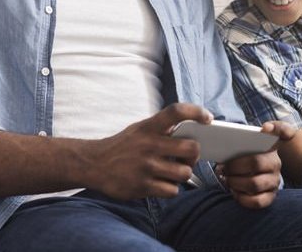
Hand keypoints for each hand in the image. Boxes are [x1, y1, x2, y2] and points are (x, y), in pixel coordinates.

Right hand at [81, 103, 211, 199]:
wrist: (94, 164)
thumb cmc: (122, 146)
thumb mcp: (139, 129)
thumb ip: (161, 129)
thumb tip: (190, 131)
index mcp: (149, 127)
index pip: (176, 112)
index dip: (196, 112)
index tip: (208, 118)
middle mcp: (149, 145)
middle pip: (192, 148)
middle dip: (194, 155)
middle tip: (187, 157)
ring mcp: (147, 166)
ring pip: (185, 173)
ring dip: (182, 174)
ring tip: (172, 172)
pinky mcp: (143, 186)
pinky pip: (172, 190)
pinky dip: (170, 188)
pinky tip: (161, 183)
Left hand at [217, 121, 292, 208]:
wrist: (250, 175)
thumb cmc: (245, 157)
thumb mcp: (246, 143)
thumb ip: (244, 136)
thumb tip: (253, 132)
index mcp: (270, 146)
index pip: (283, 131)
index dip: (276, 128)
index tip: (265, 127)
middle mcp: (275, 162)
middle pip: (255, 163)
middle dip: (234, 167)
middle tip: (223, 168)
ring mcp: (274, 180)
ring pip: (254, 184)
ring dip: (235, 183)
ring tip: (227, 180)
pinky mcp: (271, 196)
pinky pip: (257, 201)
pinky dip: (242, 198)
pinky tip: (235, 192)